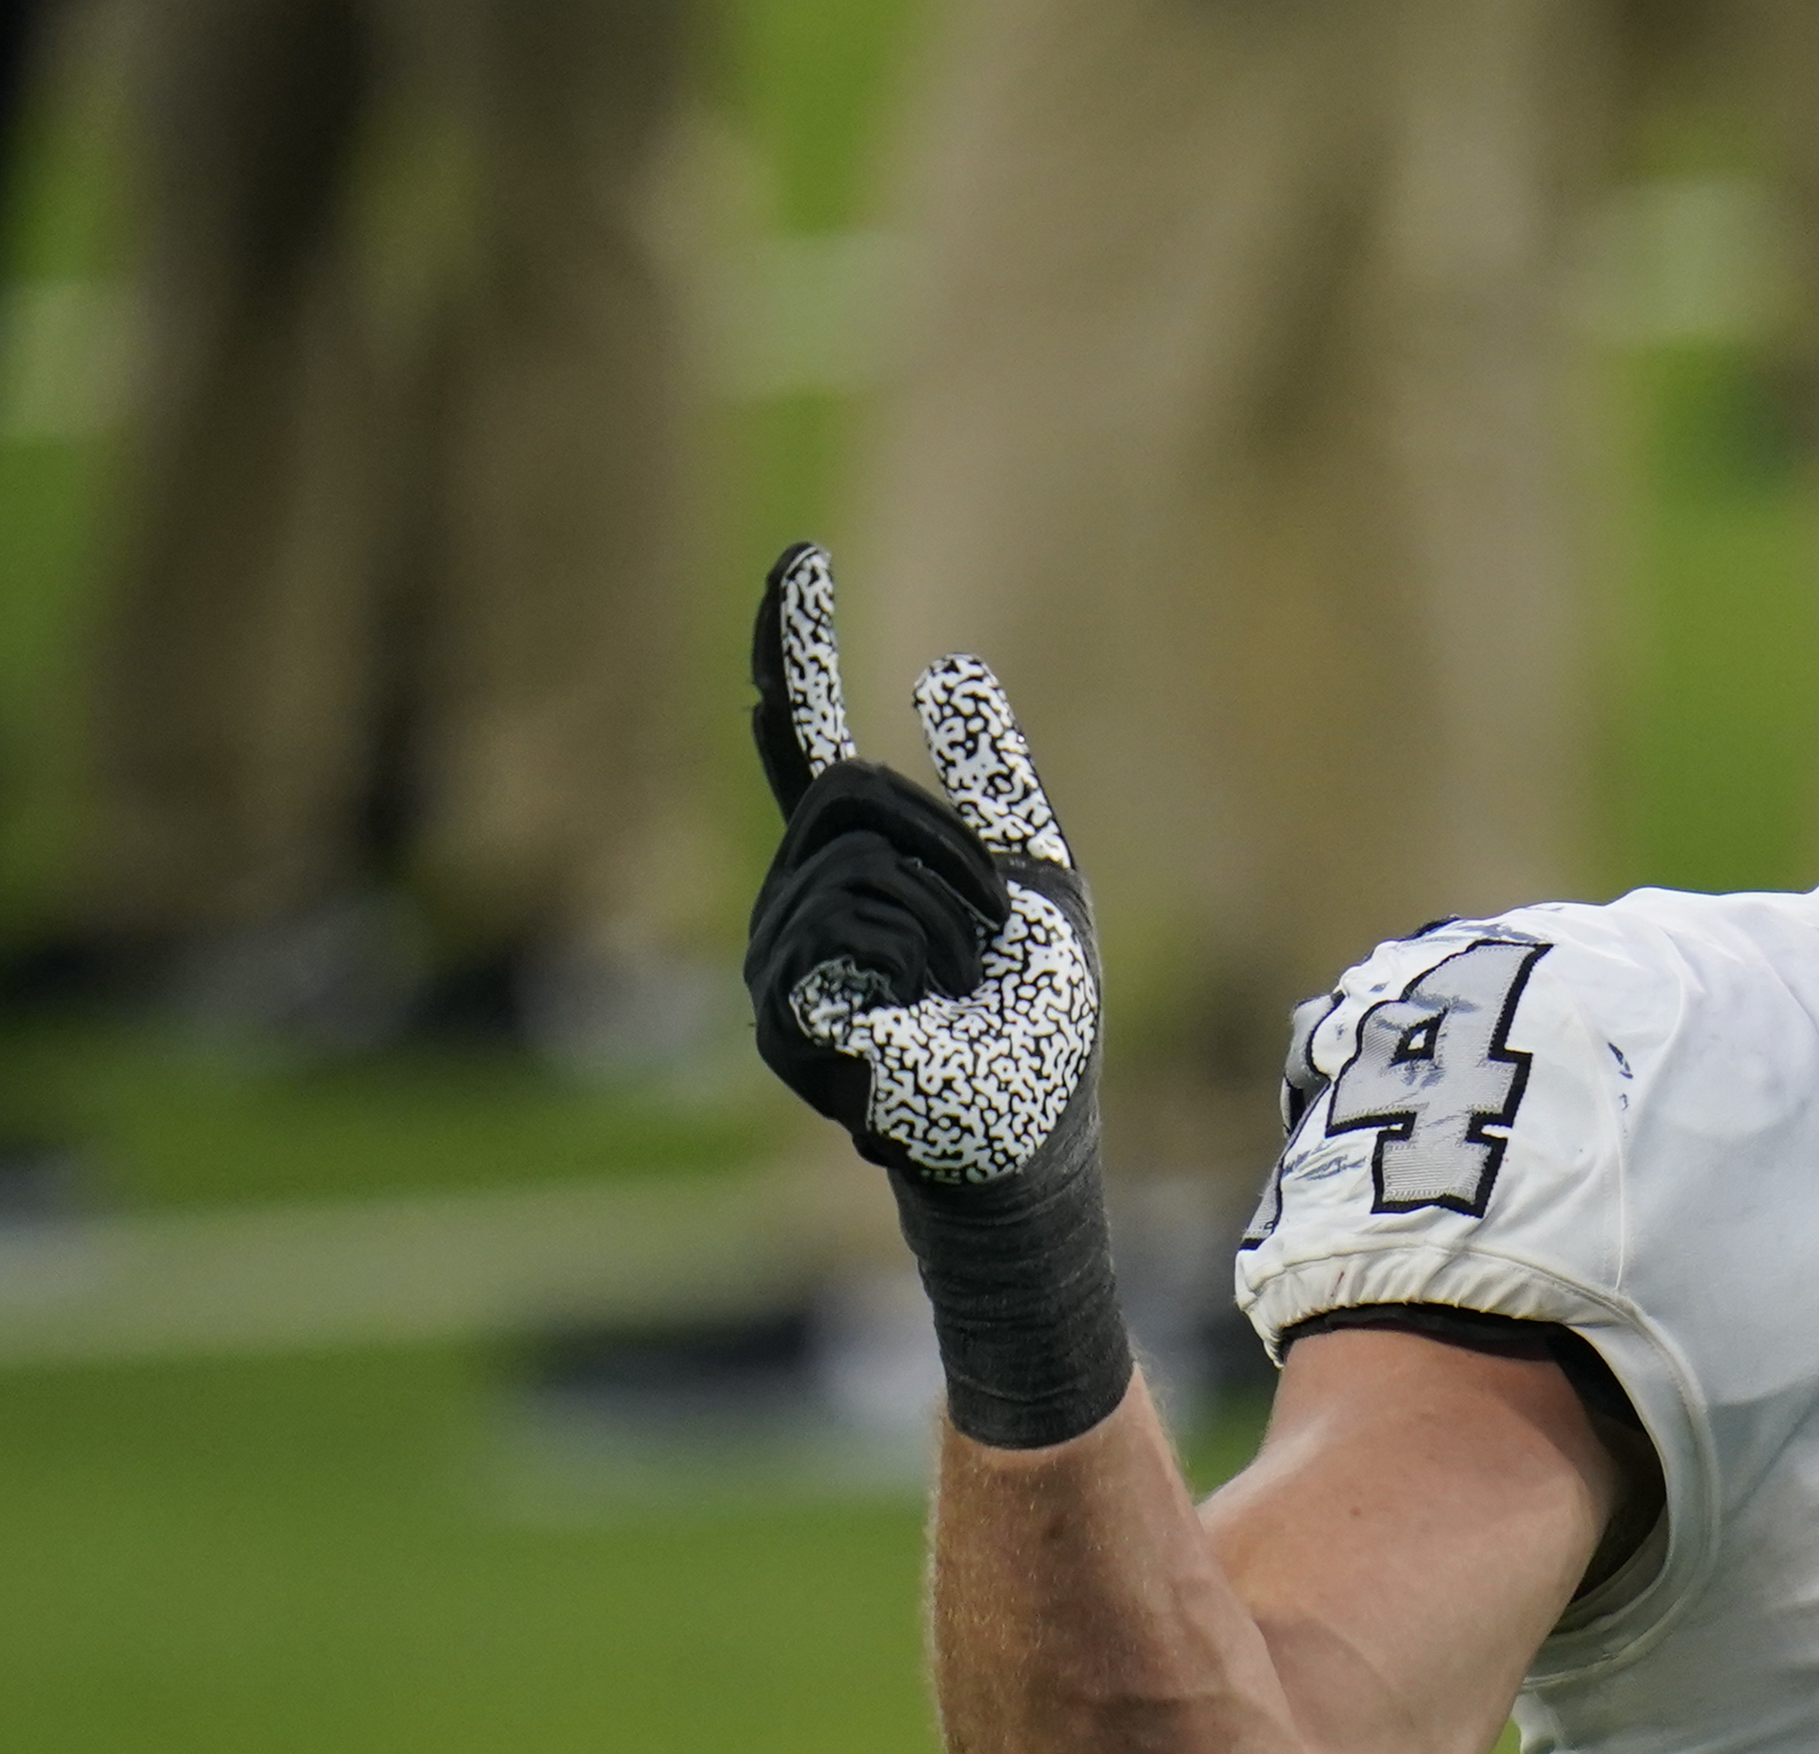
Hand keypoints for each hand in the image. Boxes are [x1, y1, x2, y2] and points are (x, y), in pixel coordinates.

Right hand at [742, 540, 1099, 1186]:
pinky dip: (914, 964)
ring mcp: (778, 954)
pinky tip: (918, 1021)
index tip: (802, 558)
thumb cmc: (1039, 1026)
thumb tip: (948, 668)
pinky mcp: (779, 1010)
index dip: (800, 649)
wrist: (1036, 1131)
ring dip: (946, 920)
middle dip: (953, 854)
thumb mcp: (1041, 881)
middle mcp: (800, 897)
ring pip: (854, 861)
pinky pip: (844, 926)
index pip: (809, 737)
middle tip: (991, 935)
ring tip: (958, 992)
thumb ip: (995, 782)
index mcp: (860, 864)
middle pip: (851, 790)